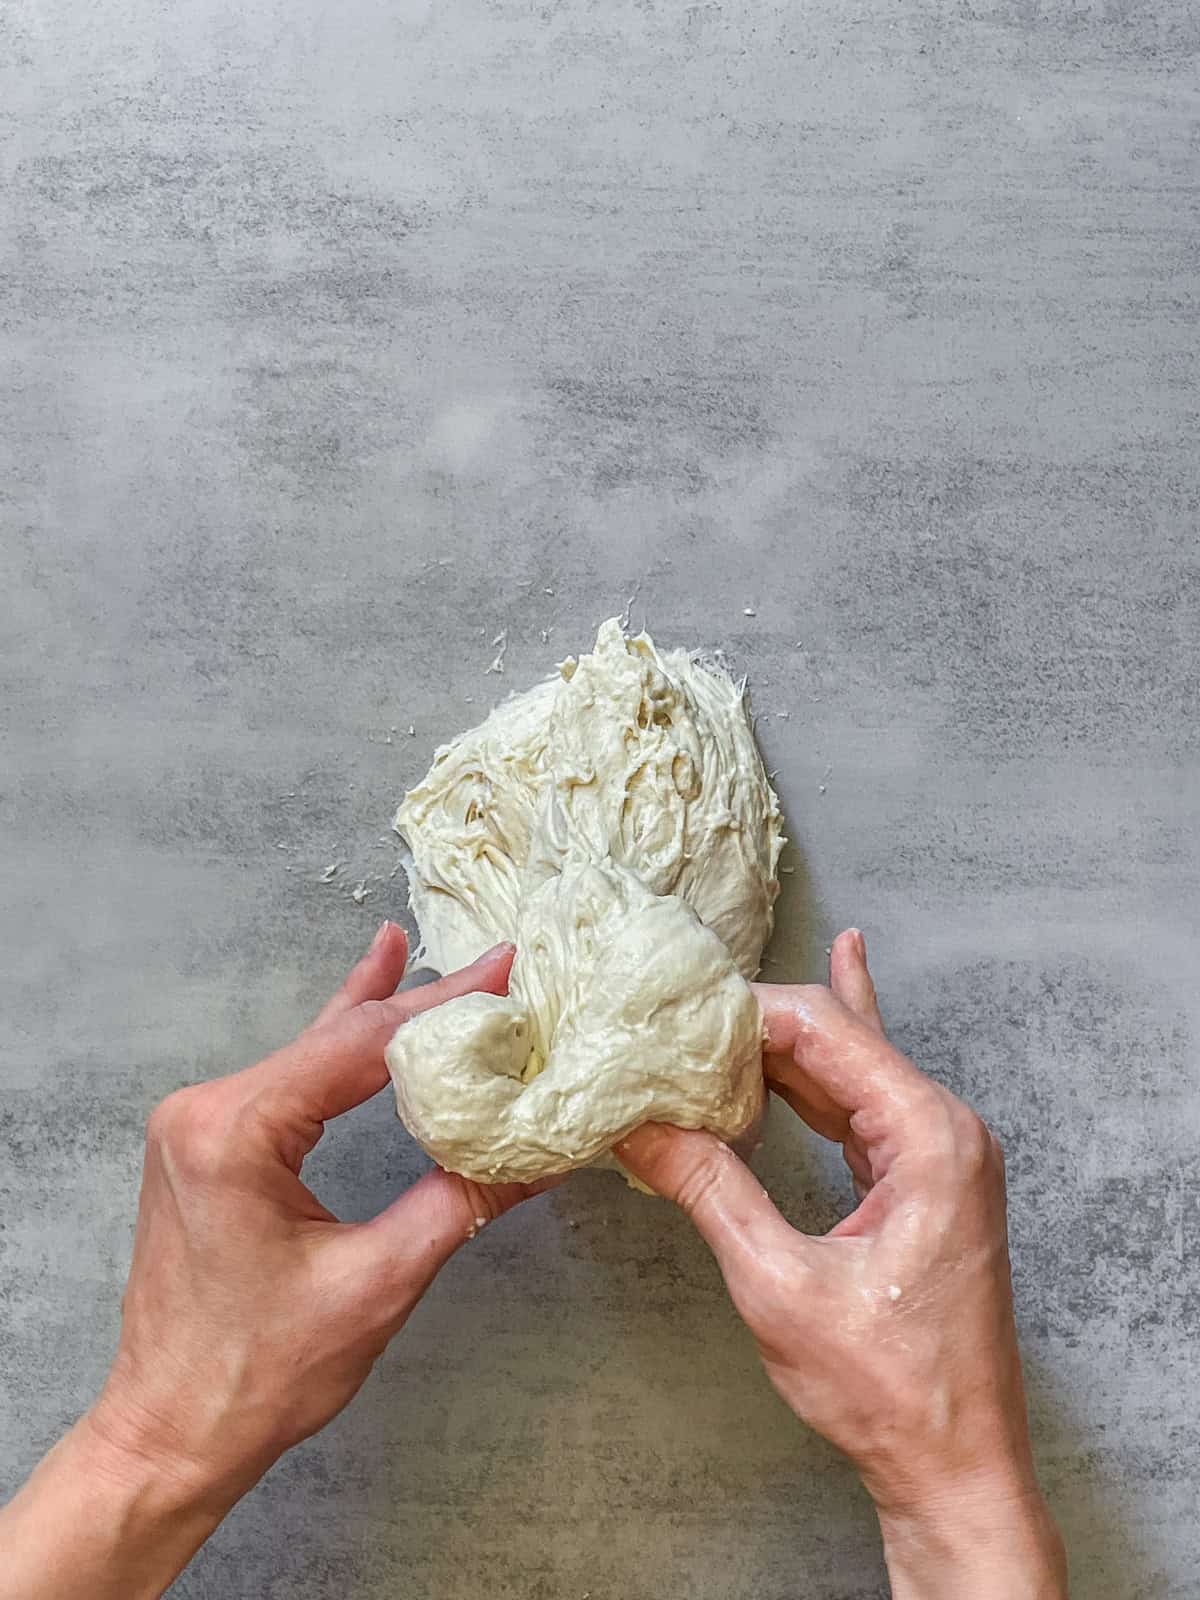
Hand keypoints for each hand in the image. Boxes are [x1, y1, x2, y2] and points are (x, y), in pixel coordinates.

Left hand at [0, 926, 553, 1599]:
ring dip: (376, 1017)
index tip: (504, 973)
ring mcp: (198, 1124)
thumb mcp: (377, 1284)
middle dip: (417, 1004)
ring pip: (311, 1053)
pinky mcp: (206, 1144)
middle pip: (335, 1038)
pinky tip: (359, 993)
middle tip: (492, 965)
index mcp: (234, 1133)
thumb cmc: (258, 1375)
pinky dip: (338, 1050)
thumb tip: (540, 1152)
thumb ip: (460, 1203)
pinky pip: (289, 1080)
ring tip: (417, 951)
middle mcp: (205, 1110)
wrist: (169, 1433)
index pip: (359, 1046)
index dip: (440, 1009)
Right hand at [619, 930, 1067, 1599]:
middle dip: (756, 1023)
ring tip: (713, 1010)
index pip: (825, 1028)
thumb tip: (641, 1127)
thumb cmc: (888, 1389)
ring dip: (781, 1048)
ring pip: (849, 1066)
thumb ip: (710, 1190)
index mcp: (928, 1136)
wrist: (957, 1466)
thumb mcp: (779, 1285)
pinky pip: (865, 1100)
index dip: (745, 1012)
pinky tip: (842, 980)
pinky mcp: (926, 1178)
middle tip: (679, 1006)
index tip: (675, 1013)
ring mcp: (941, 1152)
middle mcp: (945, 1127)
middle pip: (840, 1035)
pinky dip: (823, 1069)